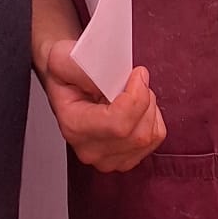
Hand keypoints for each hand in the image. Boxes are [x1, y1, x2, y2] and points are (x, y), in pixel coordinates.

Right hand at [42, 43, 165, 171]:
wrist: (64, 84)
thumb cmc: (64, 73)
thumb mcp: (62, 58)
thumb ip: (83, 67)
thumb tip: (109, 77)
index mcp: (74, 126)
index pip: (118, 124)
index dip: (136, 98)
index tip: (138, 74)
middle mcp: (89, 149)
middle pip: (138, 134)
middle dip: (144, 99)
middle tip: (132, 79)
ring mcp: (107, 159)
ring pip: (149, 136)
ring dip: (149, 107)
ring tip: (131, 92)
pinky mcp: (124, 160)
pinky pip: (154, 139)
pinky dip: (152, 118)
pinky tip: (135, 107)